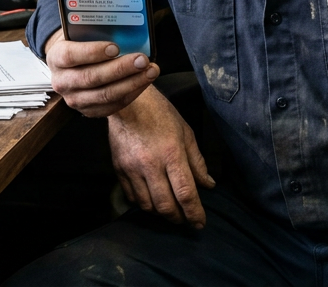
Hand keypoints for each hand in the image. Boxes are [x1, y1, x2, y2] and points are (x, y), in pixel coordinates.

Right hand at [44, 29, 158, 116]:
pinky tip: (145, 80)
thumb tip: (122, 20)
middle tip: (142, 59)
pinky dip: (133, 92)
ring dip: (132, 83)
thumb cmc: (81, 43)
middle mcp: (62, 81)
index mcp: (56, 57)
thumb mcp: (80, 33)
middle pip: (91, 78)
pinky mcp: (90, 111)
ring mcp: (75, 99)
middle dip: (120, 69)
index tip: (115, 47)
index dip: (93, 52)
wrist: (72, 66)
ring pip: (105, 95)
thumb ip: (94, 30)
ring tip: (150, 70)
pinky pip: (114, 105)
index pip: (70, 56)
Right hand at [108, 86, 215, 227]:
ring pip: (147, 205)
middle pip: (165, 205)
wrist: (129, 103)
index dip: (194, 213)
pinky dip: (143, 204)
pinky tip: (151, 200)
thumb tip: (208, 185)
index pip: (185, 193)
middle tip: (185, 219)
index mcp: (172, 154)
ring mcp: (132, 168)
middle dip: (178, 218)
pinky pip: (131, 197)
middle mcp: (151, 165)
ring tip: (169, 210)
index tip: (200, 223)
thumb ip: (197, 162)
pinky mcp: (119, 169)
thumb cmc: (161, 115)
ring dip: (160, 213)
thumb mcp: (186, 134)